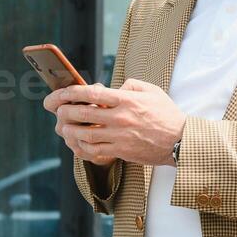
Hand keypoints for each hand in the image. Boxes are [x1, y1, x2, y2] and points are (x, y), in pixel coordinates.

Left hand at [44, 80, 184, 166]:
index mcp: (126, 99)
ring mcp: (119, 136)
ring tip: (62, 127)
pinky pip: (94, 150)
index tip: (60, 93)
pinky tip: (77, 143)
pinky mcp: (121, 151)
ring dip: (69, 130)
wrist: (180, 141)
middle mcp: (120, 117)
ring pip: (84, 134)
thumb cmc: (166, 114)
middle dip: (63, 111)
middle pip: (82, 113)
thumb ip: (130, 84)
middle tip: (56, 110)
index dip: (70, 92)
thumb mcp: (151, 90)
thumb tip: (113, 87)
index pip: (91, 93)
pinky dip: (81, 147)